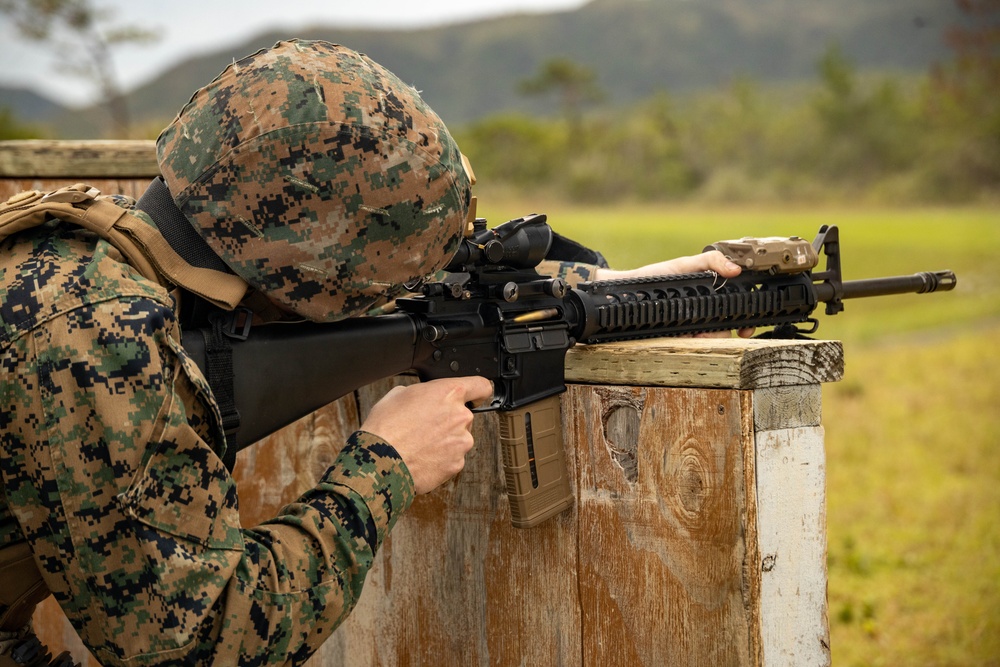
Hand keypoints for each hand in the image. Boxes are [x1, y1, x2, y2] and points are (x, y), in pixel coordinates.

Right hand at [360, 377, 493, 493]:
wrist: (379, 462)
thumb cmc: (386, 427)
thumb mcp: (398, 394)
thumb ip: (422, 393)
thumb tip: (424, 398)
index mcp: (449, 394)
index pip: (481, 386)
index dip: (478, 392)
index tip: (476, 396)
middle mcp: (461, 416)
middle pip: (464, 416)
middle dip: (448, 420)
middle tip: (425, 426)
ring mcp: (461, 442)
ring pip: (458, 438)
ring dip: (445, 441)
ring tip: (419, 444)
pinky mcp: (457, 464)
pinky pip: (452, 458)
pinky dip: (440, 458)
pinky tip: (421, 457)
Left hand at [594, 251, 754, 338]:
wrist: (629, 291)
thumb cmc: (658, 275)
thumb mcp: (686, 264)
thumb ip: (711, 261)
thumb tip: (736, 269)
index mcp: (711, 294)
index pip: (735, 306)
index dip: (746, 315)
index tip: (749, 322)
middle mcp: (704, 312)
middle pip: (728, 326)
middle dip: (734, 330)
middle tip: (738, 331)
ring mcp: (692, 326)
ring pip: (713, 338)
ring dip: (713, 336)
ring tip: (702, 330)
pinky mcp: (678, 336)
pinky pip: (693, 344)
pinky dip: (696, 341)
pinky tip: (691, 334)